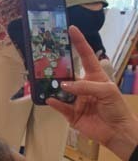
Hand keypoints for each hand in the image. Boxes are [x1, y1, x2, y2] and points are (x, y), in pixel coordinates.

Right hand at [47, 26, 137, 160]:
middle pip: (68, 73)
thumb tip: (64, 86)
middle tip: (45, 58)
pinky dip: (54, 103)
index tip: (71, 29)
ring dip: (53, 85)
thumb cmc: (117, 108)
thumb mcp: (107, 91)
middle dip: (57, 66)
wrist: (117, 131)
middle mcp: (83, 86)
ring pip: (60, 90)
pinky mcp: (70, 114)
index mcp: (95, 77)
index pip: (86, 56)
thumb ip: (86, 86)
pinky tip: (50, 99)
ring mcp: (76, 100)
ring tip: (42, 79)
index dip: (79, 43)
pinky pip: (59, 106)